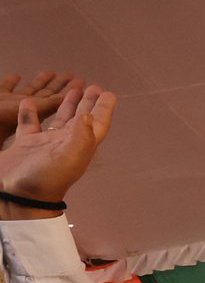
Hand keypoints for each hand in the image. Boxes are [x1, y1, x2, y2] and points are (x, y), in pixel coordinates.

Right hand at [0, 85, 115, 208]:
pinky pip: (29, 123)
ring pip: (58, 119)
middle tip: (93, 87)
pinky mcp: (24, 144)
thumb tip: (89, 114)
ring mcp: (44, 144)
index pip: (96, 124)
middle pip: (80, 119)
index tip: (108, 93)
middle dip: (88, 104)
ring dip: (66, 105)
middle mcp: (65, 144)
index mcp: (79, 146)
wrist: (18, 196)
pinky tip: (31, 100)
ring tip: (72, 90)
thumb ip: (81, 136)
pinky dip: (31, 111)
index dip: (103, 109)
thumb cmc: (46, 178)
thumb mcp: (69, 158)